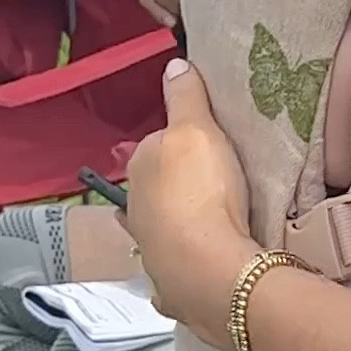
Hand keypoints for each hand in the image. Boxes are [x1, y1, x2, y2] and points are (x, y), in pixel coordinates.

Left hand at [122, 62, 260, 335]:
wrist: (208, 268)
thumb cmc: (201, 191)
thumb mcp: (197, 129)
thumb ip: (185, 97)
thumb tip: (172, 64)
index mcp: (138, 169)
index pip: (156, 146)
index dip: (182, 145)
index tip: (209, 150)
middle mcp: (134, 210)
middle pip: (157, 190)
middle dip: (175, 189)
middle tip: (216, 186)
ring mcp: (148, 250)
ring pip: (160, 230)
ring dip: (176, 229)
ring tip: (209, 227)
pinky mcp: (168, 286)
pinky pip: (173, 269)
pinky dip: (180, 267)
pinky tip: (196, 268)